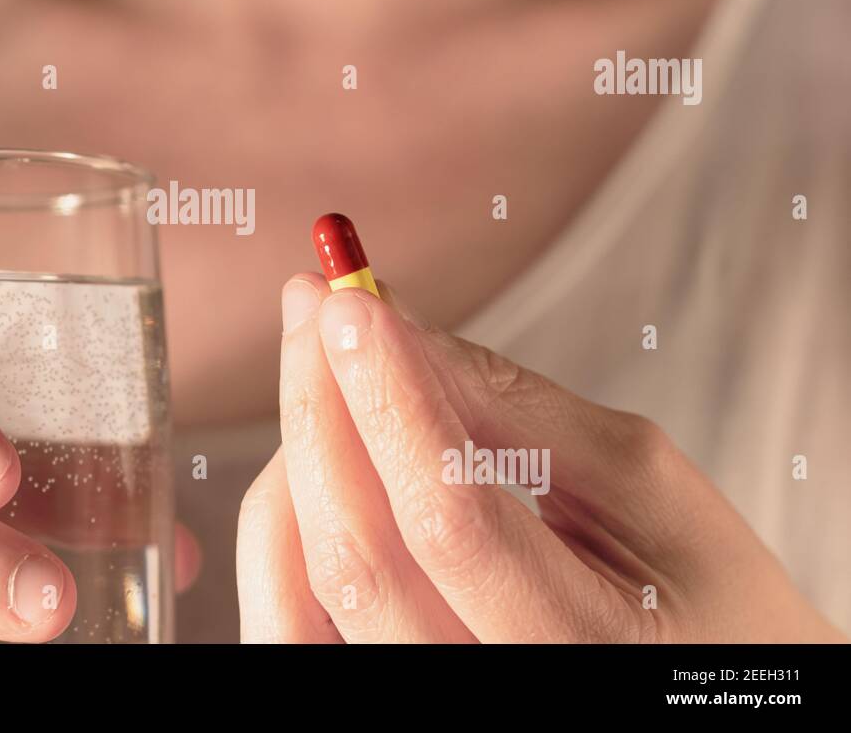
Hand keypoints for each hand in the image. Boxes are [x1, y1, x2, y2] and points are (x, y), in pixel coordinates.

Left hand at [236, 275, 842, 642]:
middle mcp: (484, 690)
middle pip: (361, 555)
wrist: (706, 686)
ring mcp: (418, 697)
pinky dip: (285, 522)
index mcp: (581, 652)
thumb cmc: (702, 592)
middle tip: (314, 302)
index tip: (354, 299)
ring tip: (319, 363)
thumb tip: (396, 329)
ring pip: (304, 589)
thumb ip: (516, 412)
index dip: (392, 400)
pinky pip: (287, 615)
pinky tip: (314, 447)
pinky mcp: (372, 680)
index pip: (453, 520)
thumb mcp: (646, 487)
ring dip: (298, 458)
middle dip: (324, 407)